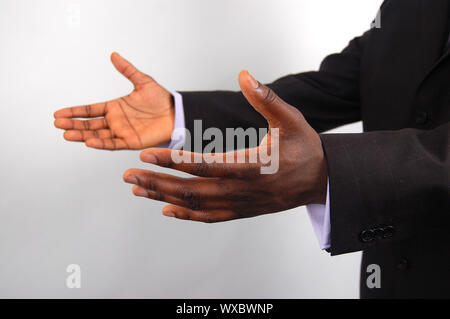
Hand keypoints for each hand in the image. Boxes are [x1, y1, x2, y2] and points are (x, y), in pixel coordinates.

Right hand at [54, 52, 173, 149]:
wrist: (176, 113)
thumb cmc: (161, 99)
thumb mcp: (142, 81)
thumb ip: (127, 70)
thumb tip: (113, 55)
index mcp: (115, 107)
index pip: (90, 110)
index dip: (75, 111)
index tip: (59, 114)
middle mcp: (115, 121)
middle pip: (89, 124)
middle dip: (73, 124)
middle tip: (57, 124)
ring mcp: (121, 132)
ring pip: (97, 135)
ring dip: (81, 135)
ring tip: (66, 134)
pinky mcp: (130, 142)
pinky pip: (112, 144)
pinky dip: (100, 144)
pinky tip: (89, 142)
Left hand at [123, 70, 327, 222]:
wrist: (321, 180)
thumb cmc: (305, 148)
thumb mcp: (290, 119)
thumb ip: (266, 99)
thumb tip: (244, 74)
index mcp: (251, 166)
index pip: (203, 165)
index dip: (172, 160)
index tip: (145, 153)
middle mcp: (242, 190)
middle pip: (191, 190)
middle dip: (157, 181)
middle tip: (128, 174)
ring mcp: (241, 204)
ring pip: (196, 205)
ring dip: (164, 197)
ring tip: (138, 188)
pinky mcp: (242, 211)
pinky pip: (210, 217)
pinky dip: (186, 215)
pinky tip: (166, 209)